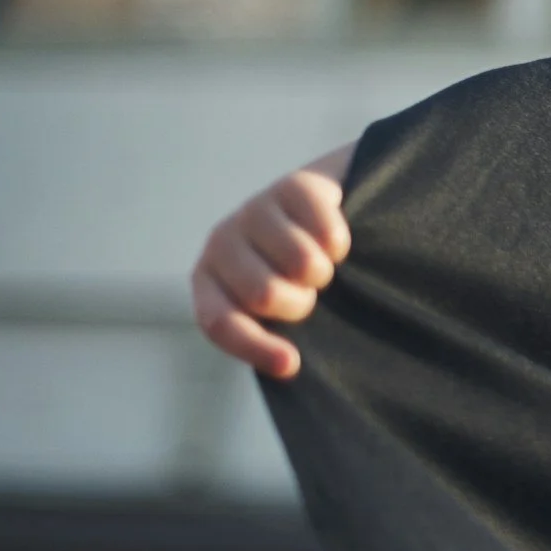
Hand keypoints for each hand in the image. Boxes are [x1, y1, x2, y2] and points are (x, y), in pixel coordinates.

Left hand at [190, 142, 355, 380]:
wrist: (326, 211)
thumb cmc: (296, 276)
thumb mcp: (275, 311)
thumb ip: (269, 337)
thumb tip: (290, 364)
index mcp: (209, 283)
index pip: (219, 322)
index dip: (255, 347)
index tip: (292, 364)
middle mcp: (221, 243)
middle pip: (265, 294)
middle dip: (300, 302)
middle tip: (308, 293)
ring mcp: (255, 210)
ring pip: (303, 264)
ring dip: (323, 273)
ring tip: (320, 267)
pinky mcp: (295, 186)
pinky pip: (329, 233)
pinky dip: (340, 246)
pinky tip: (332, 242)